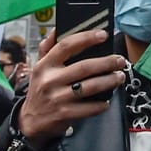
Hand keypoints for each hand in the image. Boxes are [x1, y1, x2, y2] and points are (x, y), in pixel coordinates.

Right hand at [17, 29, 127, 148]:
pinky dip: (101, 104)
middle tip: (120, 60)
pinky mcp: (64, 114)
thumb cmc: (40, 90)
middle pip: (84, 67)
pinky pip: (89, 108)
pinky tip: (106, 100)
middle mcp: (50, 80)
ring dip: (109, 81)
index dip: (86, 38)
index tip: (103, 35)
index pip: (66, 45)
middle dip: (107, 62)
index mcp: (45, 65)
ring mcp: (57, 98)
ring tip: (119, 77)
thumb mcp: (39, 68)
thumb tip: (58, 28)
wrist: (30, 121)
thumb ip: (47, 48)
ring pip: (90, 87)